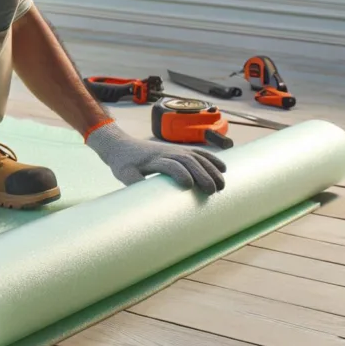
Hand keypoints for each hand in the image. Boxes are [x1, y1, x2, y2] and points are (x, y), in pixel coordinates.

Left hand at [84, 122, 226, 194]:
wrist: (120, 145)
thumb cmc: (122, 163)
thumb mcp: (124, 174)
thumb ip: (134, 183)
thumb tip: (144, 200)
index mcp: (152, 159)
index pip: (170, 164)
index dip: (180, 173)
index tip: (189, 186)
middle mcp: (166, 152)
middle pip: (187, 161)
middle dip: (202, 174)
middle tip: (213, 190)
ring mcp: (174, 150)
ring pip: (196, 157)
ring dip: (211, 169)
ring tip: (221, 185)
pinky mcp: (178, 149)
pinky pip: (198, 152)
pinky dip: (211, 159)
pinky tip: (223, 168)